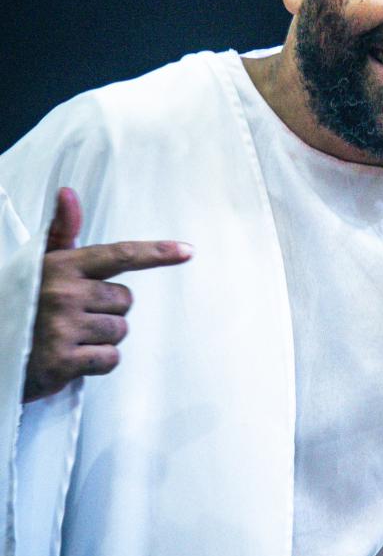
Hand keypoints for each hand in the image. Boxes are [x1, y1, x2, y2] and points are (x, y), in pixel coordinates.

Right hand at [23, 188, 192, 401]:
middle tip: (75, 316)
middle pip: (125, 300)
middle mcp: (64, 293)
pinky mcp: (63, 361)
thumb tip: (68, 192)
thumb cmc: (22, 302)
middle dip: (108, 310)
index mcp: (61, 265)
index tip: (187, 251)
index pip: (119, 255)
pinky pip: (109, 359)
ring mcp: (63, 328)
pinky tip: (73, 358)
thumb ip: (61, 232)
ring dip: (101, 338)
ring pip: (119, 331)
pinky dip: (97, 363)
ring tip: (70, 337)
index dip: (156, 253)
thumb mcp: (38, 265)